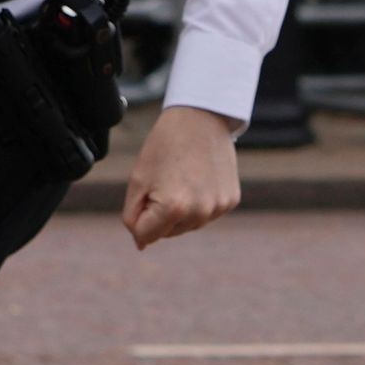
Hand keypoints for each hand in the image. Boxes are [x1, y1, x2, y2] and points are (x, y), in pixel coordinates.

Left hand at [120, 104, 242, 249]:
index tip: (144, 194)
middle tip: (163, 182)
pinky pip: (206, 214)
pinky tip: (197, 180)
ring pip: (187, 226)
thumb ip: (133, 216)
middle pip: (167, 233)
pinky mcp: (231, 201)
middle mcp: (199, 212)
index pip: (145, 235)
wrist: (200, 120)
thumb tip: (141, 244)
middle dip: (158, 215)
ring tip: (180, 179)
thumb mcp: (138, 181)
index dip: (139, 216)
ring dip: (179, 212)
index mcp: (173, 208)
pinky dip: (198, 204)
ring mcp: (218, 208)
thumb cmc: (164, 147)